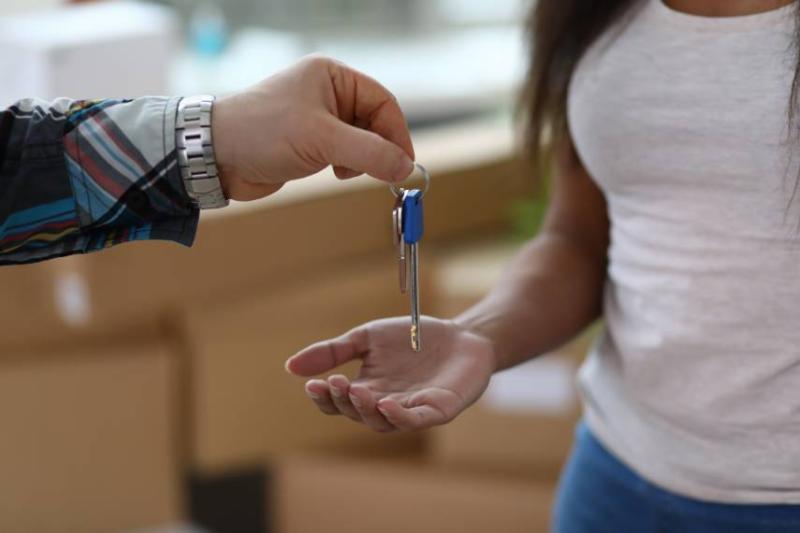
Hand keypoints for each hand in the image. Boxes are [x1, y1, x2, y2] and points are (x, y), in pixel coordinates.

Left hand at [212, 55, 414, 200]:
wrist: (216, 156)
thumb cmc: (261, 132)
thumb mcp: (322, 140)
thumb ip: (368, 153)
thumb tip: (405, 168)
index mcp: (332, 76)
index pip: (383, 102)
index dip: (397, 133)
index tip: (404, 163)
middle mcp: (328, 93)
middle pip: (375, 122)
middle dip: (378, 149)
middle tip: (381, 173)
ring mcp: (319, 118)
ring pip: (361, 141)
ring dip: (362, 160)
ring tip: (344, 171)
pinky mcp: (310, 142)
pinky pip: (344, 154)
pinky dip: (347, 166)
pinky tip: (333, 173)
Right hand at [285, 317, 496, 431]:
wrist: (460, 334)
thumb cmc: (413, 338)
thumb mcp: (366, 338)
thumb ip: (332, 351)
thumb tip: (290, 367)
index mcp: (366, 390)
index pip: (337, 404)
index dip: (324, 398)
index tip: (313, 384)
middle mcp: (386, 405)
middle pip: (357, 414)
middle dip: (343, 402)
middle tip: (337, 382)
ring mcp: (412, 410)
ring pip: (382, 422)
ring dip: (367, 410)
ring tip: (357, 391)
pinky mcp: (438, 410)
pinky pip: (416, 421)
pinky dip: (400, 417)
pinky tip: (386, 403)